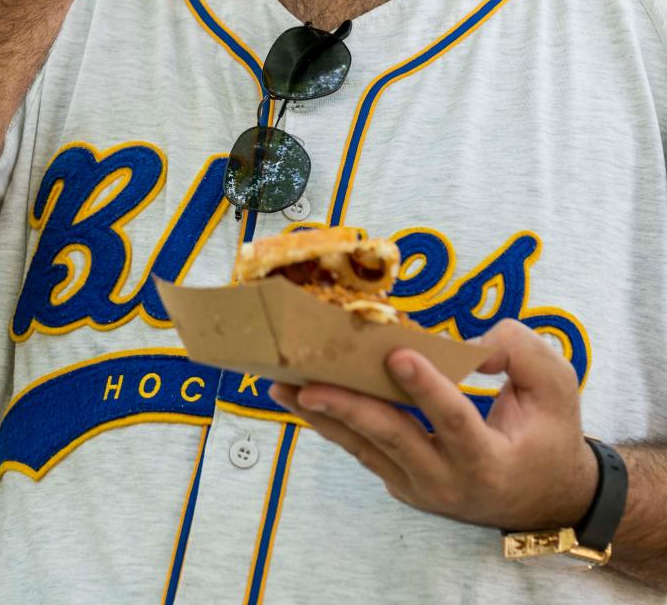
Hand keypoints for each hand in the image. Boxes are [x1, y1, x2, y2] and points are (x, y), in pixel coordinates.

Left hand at [269, 319, 597, 532]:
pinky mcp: (401, 481)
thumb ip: (520, 352)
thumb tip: (474, 341)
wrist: (546, 496)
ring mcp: (420, 488)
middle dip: (347, 407)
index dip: (426, 388)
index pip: (455, 421)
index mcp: (491, 461)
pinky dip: (331, 421)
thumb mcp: (557, 387)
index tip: (397, 354)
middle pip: (392, 439)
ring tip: (279, 386)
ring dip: (322, 414)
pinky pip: (363, 449)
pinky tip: (299, 396)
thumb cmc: (551, 433)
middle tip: (308, 382)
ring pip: (365, 447)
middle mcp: (449, 482)